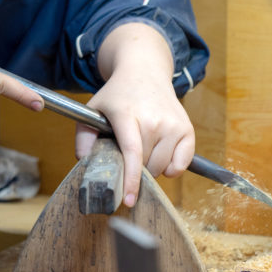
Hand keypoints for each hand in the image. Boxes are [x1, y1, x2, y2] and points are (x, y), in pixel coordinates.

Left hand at [75, 23, 194, 206]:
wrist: (145, 71)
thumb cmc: (118, 95)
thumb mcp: (94, 108)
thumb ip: (83, 137)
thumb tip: (85, 163)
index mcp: (128, 114)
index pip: (132, 153)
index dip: (131, 180)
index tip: (128, 200)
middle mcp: (154, 119)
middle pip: (146, 165)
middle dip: (134, 171)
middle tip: (127, 155)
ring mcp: (173, 124)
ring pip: (162, 167)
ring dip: (151, 169)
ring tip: (143, 151)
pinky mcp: (187, 128)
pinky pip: (181, 164)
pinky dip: (172, 168)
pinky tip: (160, 155)